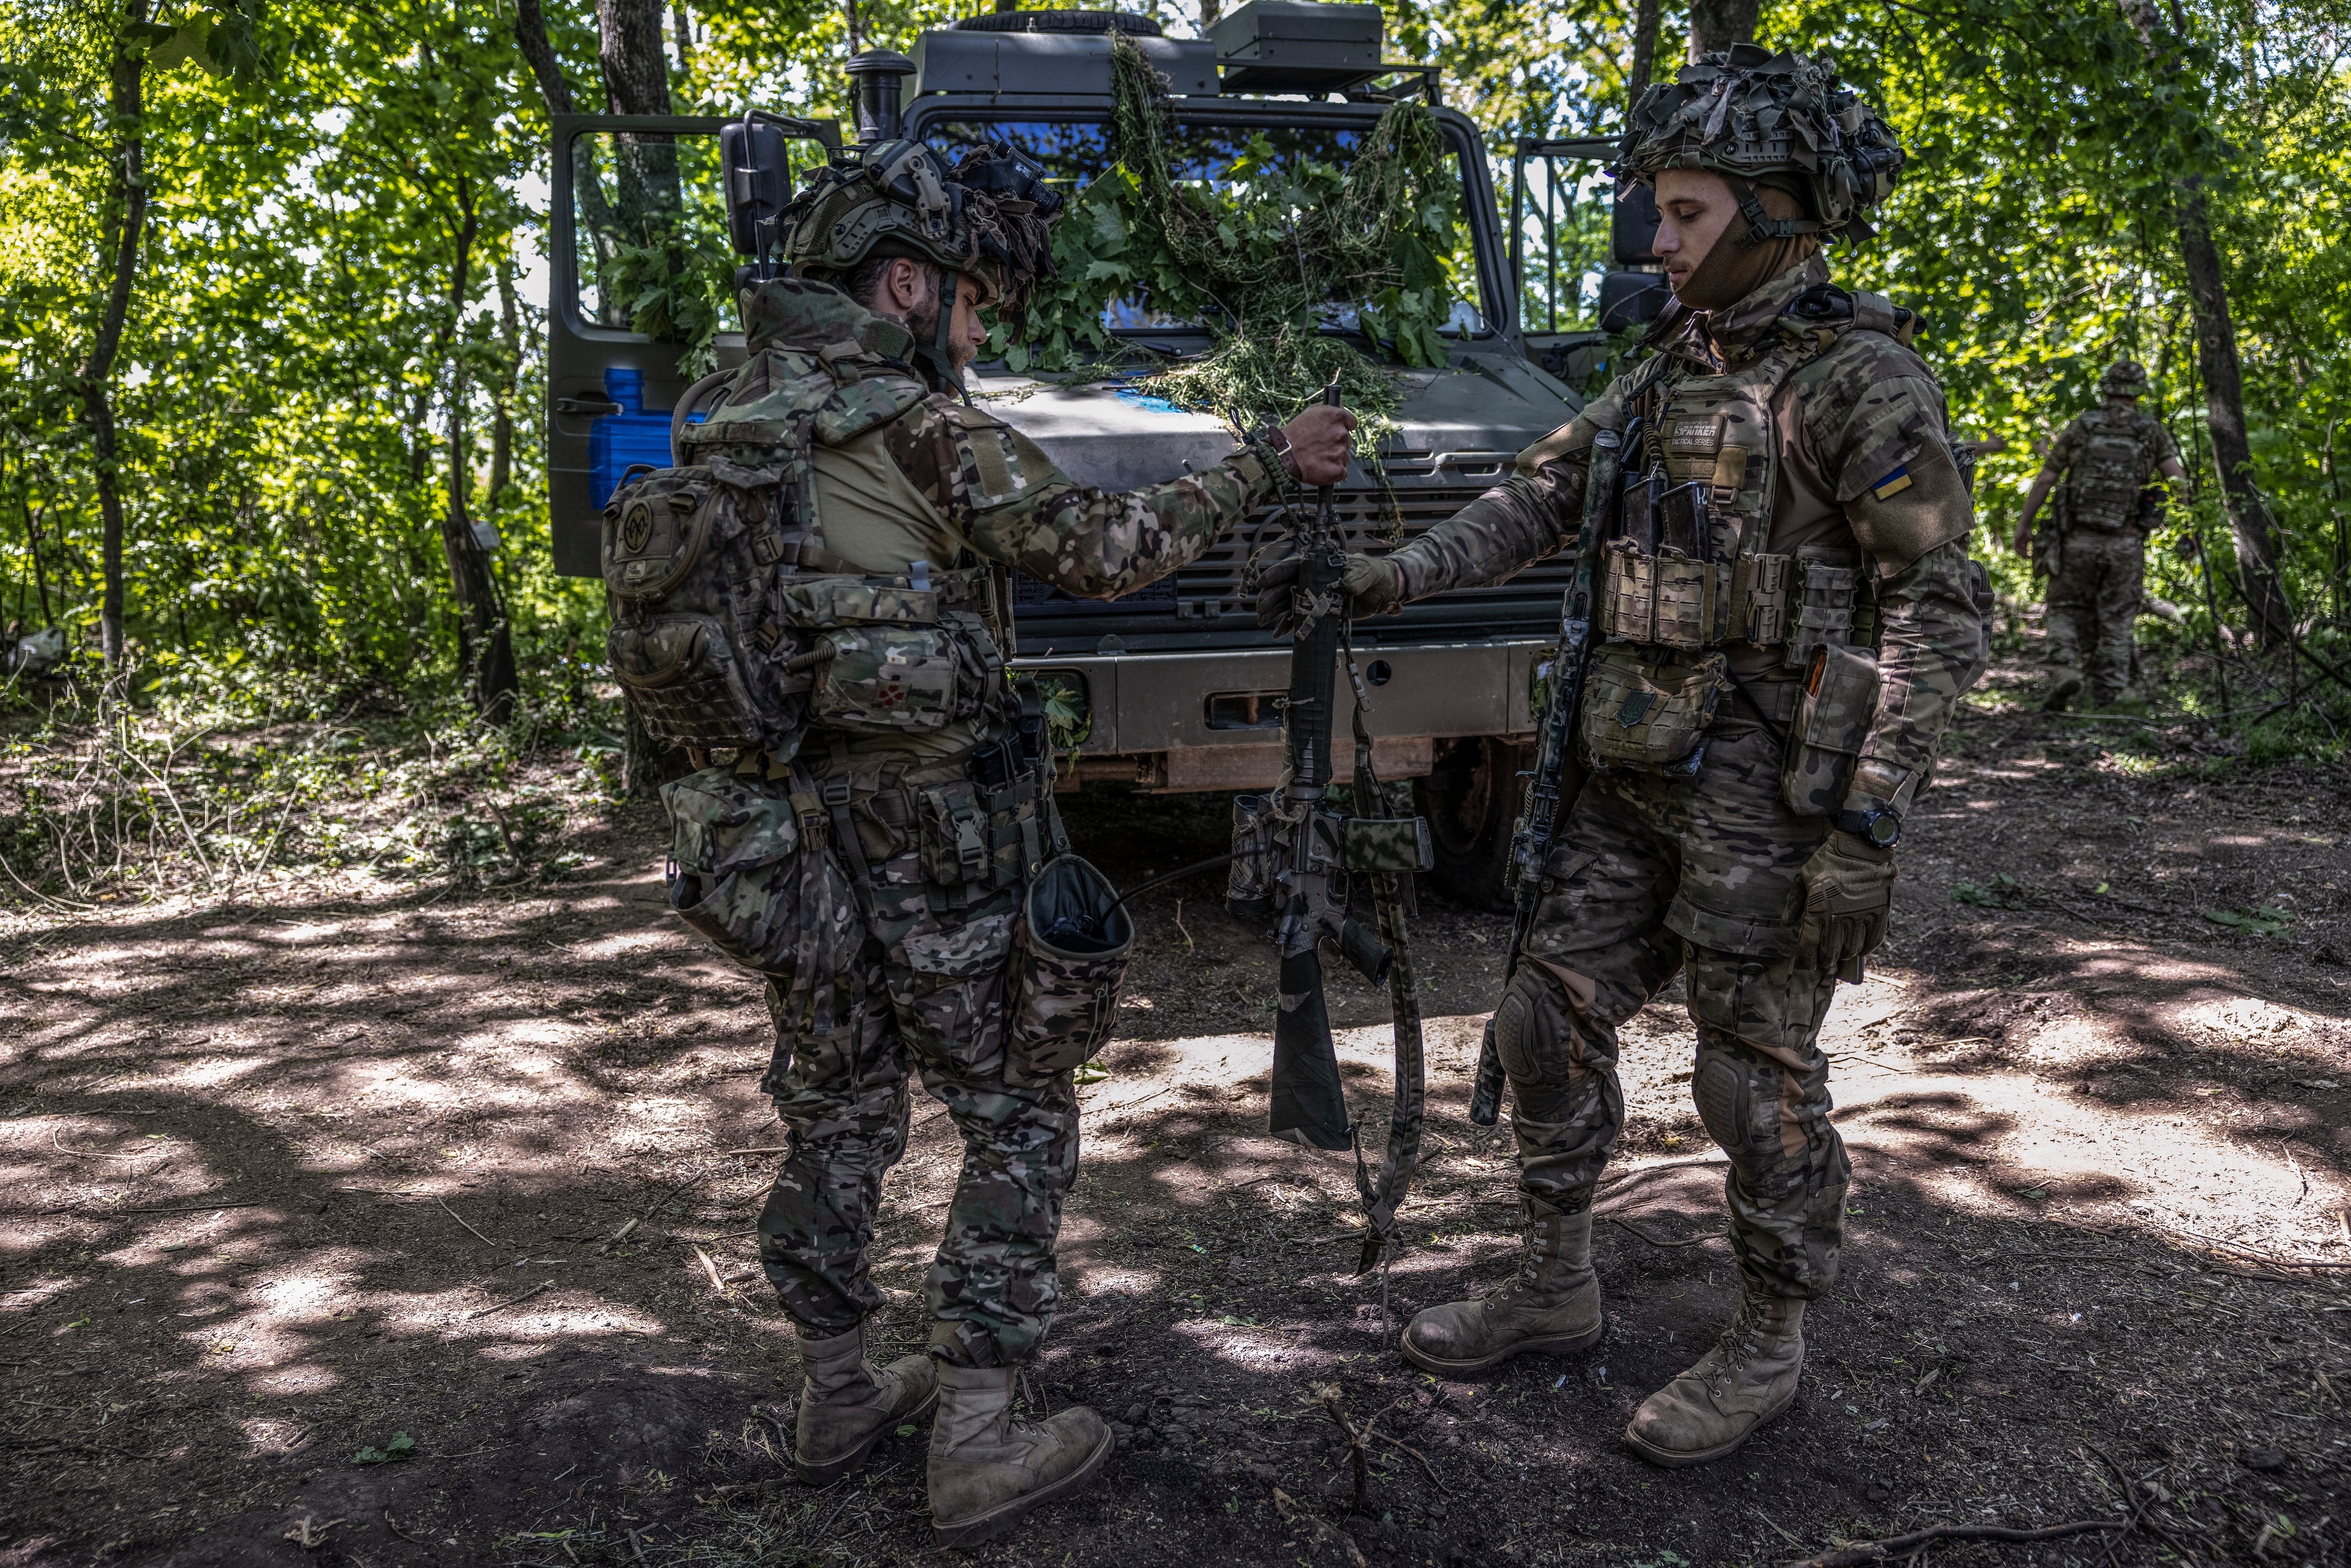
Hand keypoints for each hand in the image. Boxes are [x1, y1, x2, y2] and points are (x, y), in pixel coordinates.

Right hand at [1253, 551, 1404, 636]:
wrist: (1385, 590)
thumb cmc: (1376, 574)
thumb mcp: (1368, 572)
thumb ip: (1358, 577)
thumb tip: (1347, 585)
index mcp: (1321, 566)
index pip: (1293, 567)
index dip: (1276, 574)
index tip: (1262, 583)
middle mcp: (1315, 580)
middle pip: (1286, 586)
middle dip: (1271, 597)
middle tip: (1261, 610)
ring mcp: (1317, 596)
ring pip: (1290, 602)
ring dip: (1276, 612)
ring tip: (1264, 621)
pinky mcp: (1322, 611)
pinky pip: (1301, 618)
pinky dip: (1289, 625)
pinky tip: (1279, 633)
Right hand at [1280, 403, 1357, 486]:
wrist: (1282, 457)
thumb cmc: (1293, 435)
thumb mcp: (1308, 413)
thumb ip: (1328, 408)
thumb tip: (1341, 405)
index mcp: (1336, 416)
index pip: (1352, 422)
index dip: (1345, 427)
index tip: (1338, 432)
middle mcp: (1341, 433)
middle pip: (1347, 441)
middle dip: (1336, 444)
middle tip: (1320, 447)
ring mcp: (1340, 452)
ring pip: (1344, 457)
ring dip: (1334, 458)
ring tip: (1317, 458)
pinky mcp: (1338, 470)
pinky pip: (1341, 471)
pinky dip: (1333, 471)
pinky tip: (1321, 468)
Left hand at [1793, 831, 1895, 973]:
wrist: (1861, 845)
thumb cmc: (1828, 859)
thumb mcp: (1804, 877)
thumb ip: (1794, 902)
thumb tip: (1786, 924)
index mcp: (1818, 908)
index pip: (1810, 945)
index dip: (1807, 959)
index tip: (1806, 964)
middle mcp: (1840, 915)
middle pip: (1831, 951)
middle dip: (1825, 960)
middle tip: (1823, 962)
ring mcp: (1862, 915)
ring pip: (1852, 948)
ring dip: (1845, 955)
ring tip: (1840, 956)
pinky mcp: (1880, 911)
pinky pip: (1874, 939)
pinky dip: (1867, 948)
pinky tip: (1861, 951)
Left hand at [2009, 522, 2033, 558]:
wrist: (2025, 526)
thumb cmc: (2028, 532)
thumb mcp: (2032, 539)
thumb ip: (2032, 543)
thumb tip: (2034, 549)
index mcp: (2023, 544)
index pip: (2024, 551)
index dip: (2026, 555)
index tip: (2029, 558)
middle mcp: (2019, 544)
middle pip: (2020, 552)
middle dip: (2023, 555)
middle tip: (2026, 558)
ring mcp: (2017, 542)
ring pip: (2017, 550)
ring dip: (2020, 553)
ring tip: (2024, 556)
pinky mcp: (2015, 540)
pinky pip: (2015, 546)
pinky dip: (2018, 549)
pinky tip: (2021, 551)